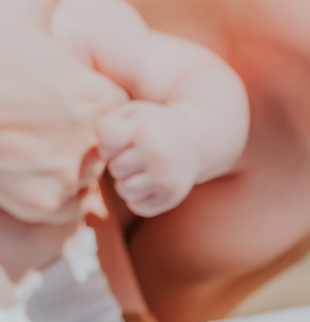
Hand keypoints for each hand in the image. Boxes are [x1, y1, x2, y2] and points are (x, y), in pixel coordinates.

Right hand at [0, 0, 127, 220]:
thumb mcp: (21, 0)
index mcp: (101, 99)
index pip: (111, 110)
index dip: (82, 103)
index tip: (51, 96)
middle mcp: (94, 143)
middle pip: (98, 146)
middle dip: (73, 137)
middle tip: (34, 122)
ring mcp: (68, 178)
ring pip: (80, 177)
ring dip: (60, 166)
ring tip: (24, 143)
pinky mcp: (43, 205)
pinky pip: (60, 205)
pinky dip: (45, 192)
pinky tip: (19, 168)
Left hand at [96, 99, 204, 216]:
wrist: (195, 141)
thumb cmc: (153, 126)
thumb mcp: (131, 114)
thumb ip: (107, 126)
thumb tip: (102, 153)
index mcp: (143, 128)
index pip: (105, 145)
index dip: (110, 143)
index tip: (125, 138)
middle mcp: (155, 154)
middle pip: (115, 168)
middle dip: (121, 161)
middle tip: (139, 153)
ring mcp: (165, 178)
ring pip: (124, 190)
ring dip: (129, 181)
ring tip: (143, 169)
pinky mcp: (171, 197)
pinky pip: (137, 207)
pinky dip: (140, 197)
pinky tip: (151, 183)